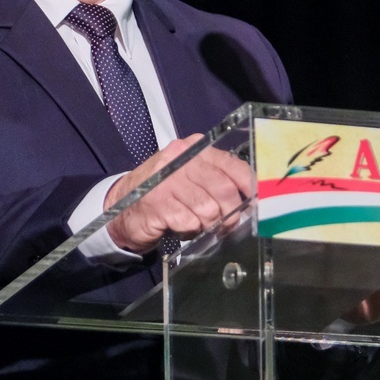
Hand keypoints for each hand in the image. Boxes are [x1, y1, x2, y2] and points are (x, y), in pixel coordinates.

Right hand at [104, 136, 254, 254]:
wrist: (122, 206)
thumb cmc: (165, 193)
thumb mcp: (191, 178)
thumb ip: (217, 181)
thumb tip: (251, 200)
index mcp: (194, 148)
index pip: (232, 165)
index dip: (250, 186)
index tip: (258, 203)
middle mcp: (181, 158)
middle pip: (224, 189)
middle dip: (231, 212)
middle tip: (226, 224)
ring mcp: (166, 180)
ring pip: (208, 208)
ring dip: (208, 224)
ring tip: (197, 223)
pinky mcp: (156, 203)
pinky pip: (189, 222)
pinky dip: (190, 230)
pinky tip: (181, 226)